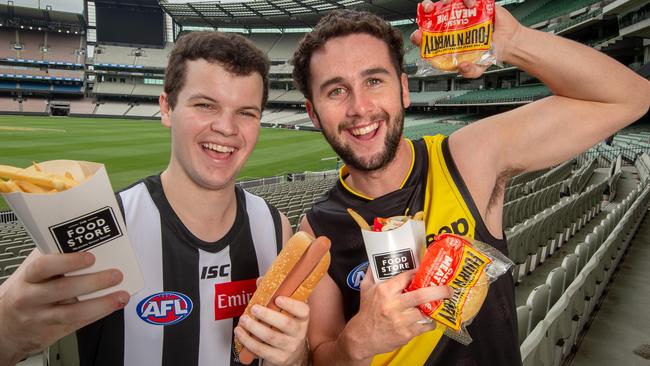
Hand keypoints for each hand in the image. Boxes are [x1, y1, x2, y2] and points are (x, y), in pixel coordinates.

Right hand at [0, 251, 128, 364]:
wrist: (9, 327)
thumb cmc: (28, 293)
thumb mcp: (35, 276)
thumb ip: (56, 261)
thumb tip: (90, 245)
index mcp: (29, 278)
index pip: (43, 266)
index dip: (68, 261)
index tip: (90, 256)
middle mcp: (32, 298)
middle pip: (63, 289)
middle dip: (93, 281)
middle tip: (115, 274)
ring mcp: (42, 317)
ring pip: (72, 312)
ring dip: (101, 303)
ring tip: (120, 295)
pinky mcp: (53, 332)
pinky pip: (78, 323)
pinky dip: (98, 314)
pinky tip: (112, 306)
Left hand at [234, 296, 309, 365]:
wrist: (292, 355)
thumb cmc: (286, 329)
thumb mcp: (285, 313)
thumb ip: (273, 295)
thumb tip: (261, 281)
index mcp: (302, 319)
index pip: (303, 310)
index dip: (291, 304)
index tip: (278, 298)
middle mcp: (299, 333)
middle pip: (285, 323)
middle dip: (267, 314)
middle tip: (254, 308)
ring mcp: (290, 347)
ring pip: (271, 336)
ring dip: (254, 327)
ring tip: (243, 320)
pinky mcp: (279, 358)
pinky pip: (261, 349)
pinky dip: (248, 340)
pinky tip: (241, 333)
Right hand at [341, 269, 450, 360]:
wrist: (363, 338)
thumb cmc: (366, 312)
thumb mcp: (365, 289)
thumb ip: (372, 273)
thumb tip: (376, 260)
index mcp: (384, 291)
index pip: (407, 277)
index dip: (419, 273)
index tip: (426, 271)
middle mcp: (393, 305)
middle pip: (422, 295)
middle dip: (439, 291)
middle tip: (448, 289)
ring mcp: (401, 320)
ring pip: (425, 311)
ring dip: (434, 307)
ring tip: (440, 303)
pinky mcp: (406, 334)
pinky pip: (425, 326)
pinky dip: (430, 322)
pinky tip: (429, 318)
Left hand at [410, 0, 521, 77]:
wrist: (509, 42)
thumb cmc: (489, 53)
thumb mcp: (478, 68)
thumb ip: (469, 71)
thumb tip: (462, 67)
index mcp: (446, 40)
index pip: (426, 37)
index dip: (419, 36)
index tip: (418, 35)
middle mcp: (451, 25)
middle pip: (432, 14)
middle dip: (427, 10)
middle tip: (428, 10)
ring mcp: (461, 13)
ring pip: (446, 2)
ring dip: (444, 0)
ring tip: (449, 4)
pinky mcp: (475, 4)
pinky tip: (471, 5)